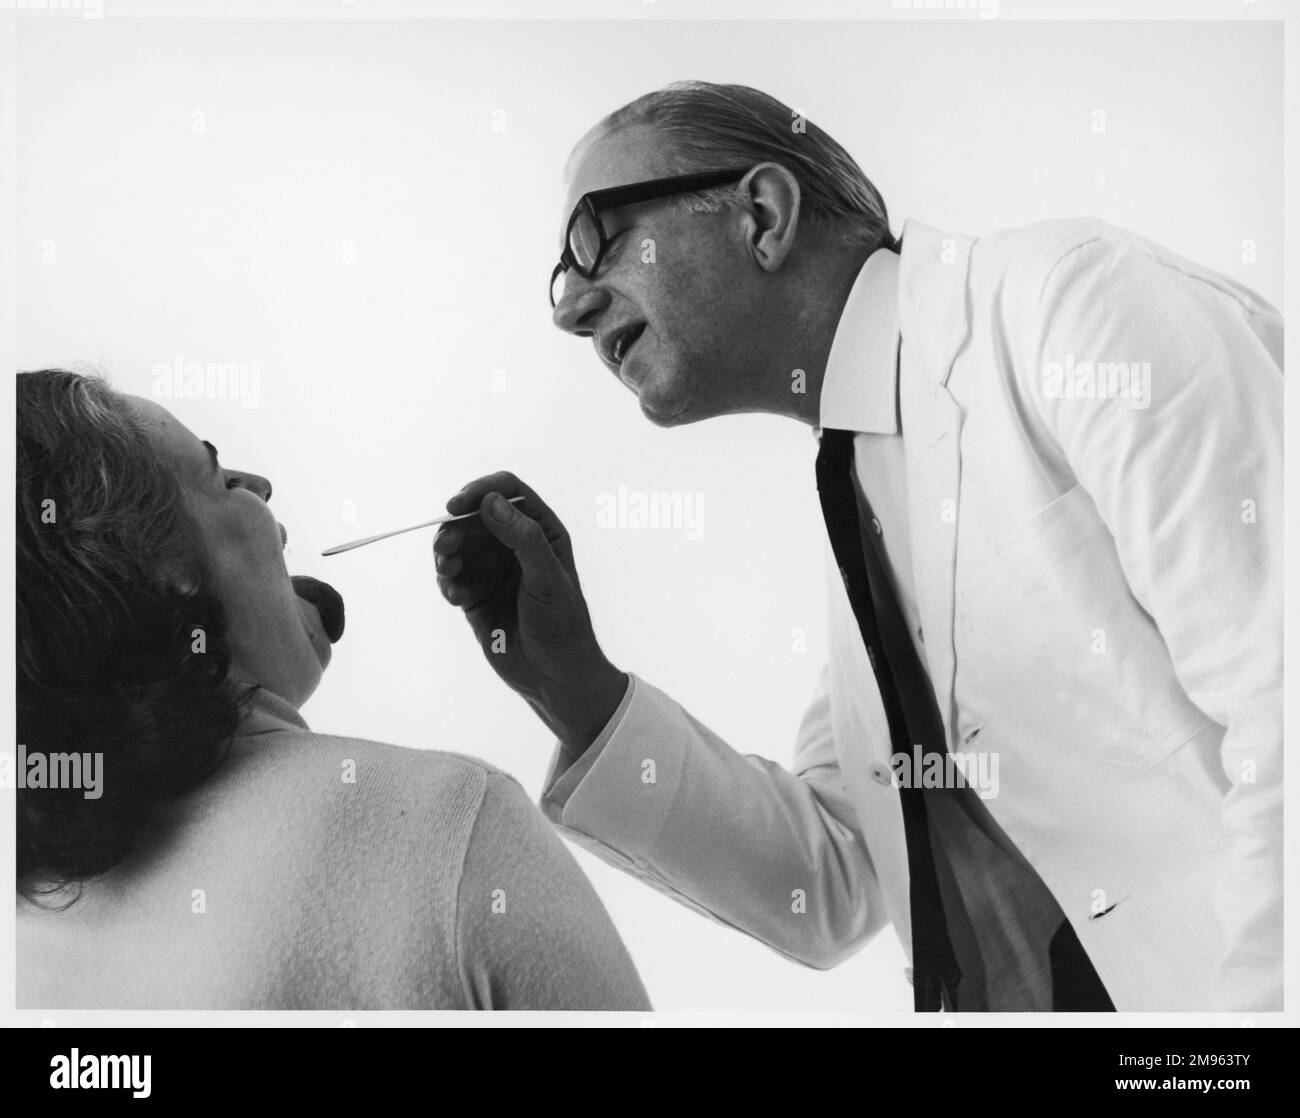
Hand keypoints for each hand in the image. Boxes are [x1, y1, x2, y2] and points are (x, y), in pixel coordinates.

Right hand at [434, 472, 627, 751]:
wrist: (554, 676)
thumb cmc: (562, 624)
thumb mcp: (547, 578)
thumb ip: (523, 538)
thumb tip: (490, 501)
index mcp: (542, 531)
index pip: (508, 493)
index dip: (480, 491)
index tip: (457, 504)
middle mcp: (515, 545)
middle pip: (474, 517)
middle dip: (456, 527)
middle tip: (445, 547)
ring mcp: (494, 570)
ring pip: (458, 545)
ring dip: (446, 554)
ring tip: (447, 572)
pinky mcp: (476, 595)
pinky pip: (452, 577)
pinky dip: (447, 582)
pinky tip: (455, 598)